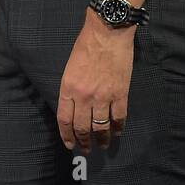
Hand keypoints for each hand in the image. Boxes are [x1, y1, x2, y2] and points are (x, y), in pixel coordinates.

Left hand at [56, 14, 132, 153]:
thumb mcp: (69, 68)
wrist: (106, 33)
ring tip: (103, 145)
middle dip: (83, 142)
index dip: (67, 135)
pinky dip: (118, 127)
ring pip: (101, 126)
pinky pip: (119, 117)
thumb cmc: (85, 46)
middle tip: (86, 150)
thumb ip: (70, 88)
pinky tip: (117, 132)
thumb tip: (73, 106)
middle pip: (83, 127)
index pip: (64, 119)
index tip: (70, 144)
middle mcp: (84, 96)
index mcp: (68, 88)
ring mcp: (103, 96)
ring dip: (102, 139)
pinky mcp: (120, 94)